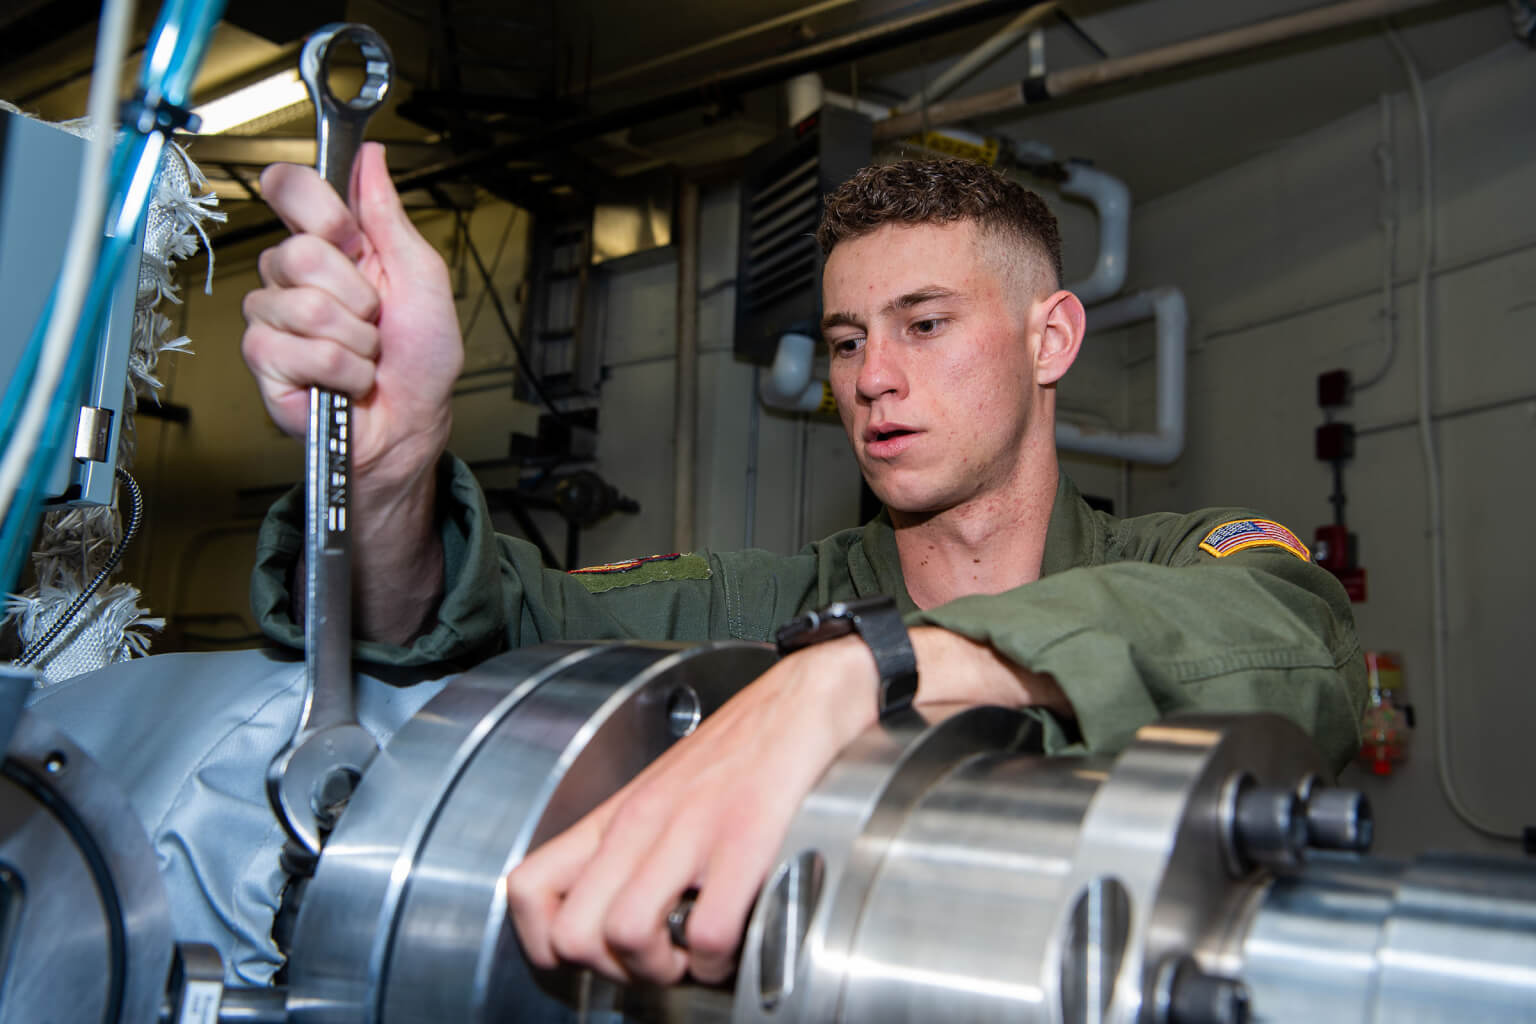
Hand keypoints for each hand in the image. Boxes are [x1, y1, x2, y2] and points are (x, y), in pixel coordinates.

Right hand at [241, 142, 461, 496]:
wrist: (412, 422)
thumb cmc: (420, 358)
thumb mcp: (423, 277)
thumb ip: (390, 217)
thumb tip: (372, 159)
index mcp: (332, 246)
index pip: (288, 188)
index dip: (314, 205)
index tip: (349, 235)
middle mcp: (295, 276)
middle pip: (299, 252)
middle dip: (356, 294)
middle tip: (374, 318)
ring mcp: (274, 317)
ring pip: (303, 306)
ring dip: (355, 338)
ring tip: (364, 353)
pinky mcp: (265, 359)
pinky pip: (299, 350)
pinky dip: (341, 368)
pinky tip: (346, 377)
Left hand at [505, 627, 1069, 986]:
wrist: (806, 697)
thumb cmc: (744, 749)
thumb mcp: (665, 791)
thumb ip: (635, 848)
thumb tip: (619, 922)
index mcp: (616, 815)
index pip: (526, 888)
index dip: (543, 944)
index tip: (591, 956)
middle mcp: (640, 822)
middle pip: (570, 933)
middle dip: (610, 970)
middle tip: (655, 961)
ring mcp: (689, 829)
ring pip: (624, 936)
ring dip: (662, 970)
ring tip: (694, 955)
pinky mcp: (744, 837)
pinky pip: (707, 934)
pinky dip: (720, 960)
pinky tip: (739, 941)